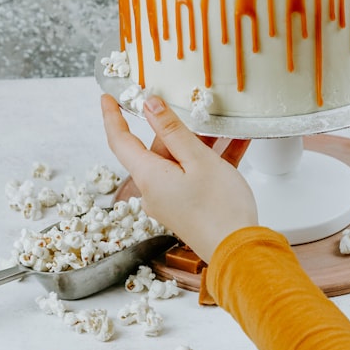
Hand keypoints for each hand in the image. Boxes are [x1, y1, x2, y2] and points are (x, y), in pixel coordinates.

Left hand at [100, 94, 256, 261]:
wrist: (241, 252)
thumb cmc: (221, 209)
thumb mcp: (198, 159)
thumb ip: (172, 130)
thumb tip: (150, 105)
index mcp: (149, 176)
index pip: (120, 140)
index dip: (113, 116)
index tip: (109, 97)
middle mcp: (155, 190)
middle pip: (157, 149)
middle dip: (176, 128)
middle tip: (196, 108)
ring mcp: (172, 200)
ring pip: (180, 160)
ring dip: (201, 142)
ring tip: (225, 126)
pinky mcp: (188, 207)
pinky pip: (195, 175)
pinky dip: (212, 159)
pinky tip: (235, 144)